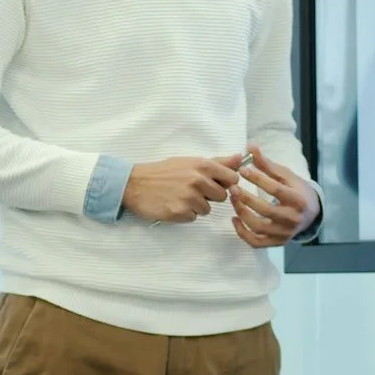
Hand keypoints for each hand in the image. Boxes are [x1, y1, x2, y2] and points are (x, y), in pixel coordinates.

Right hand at [122, 155, 242, 223]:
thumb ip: (217, 162)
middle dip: (209, 196)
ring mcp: (189, 198)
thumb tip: (240, 158)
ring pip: (207, 209)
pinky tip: (173, 205)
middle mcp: (198, 181)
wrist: (135, 184)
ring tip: (179, 197)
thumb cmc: (163, 172)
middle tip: (191, 190)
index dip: (225, 183)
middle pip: (221, 196)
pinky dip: (184, 214)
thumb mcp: (189, 162)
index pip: (232, 178)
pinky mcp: (180, 212)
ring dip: (196, 206)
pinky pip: (193, 217)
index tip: (214, 183)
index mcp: (202, 166)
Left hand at [230, 146, 319, 248]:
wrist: (310, 213)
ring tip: (233, 199)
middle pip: (266, 210)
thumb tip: (249, 146)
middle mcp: (293, 219)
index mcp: (298, 199)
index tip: (243, 170)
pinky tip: (234, 218)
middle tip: (233, 187)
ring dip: (242, 213)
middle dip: (246, 198)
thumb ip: (267, 164)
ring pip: (259, 227)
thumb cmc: (296, 190)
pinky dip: (242, 232)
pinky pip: (256, 242)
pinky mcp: (277, 242)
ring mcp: (284, 233)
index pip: (275, 189)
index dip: (258, 179)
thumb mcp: (285, 175)